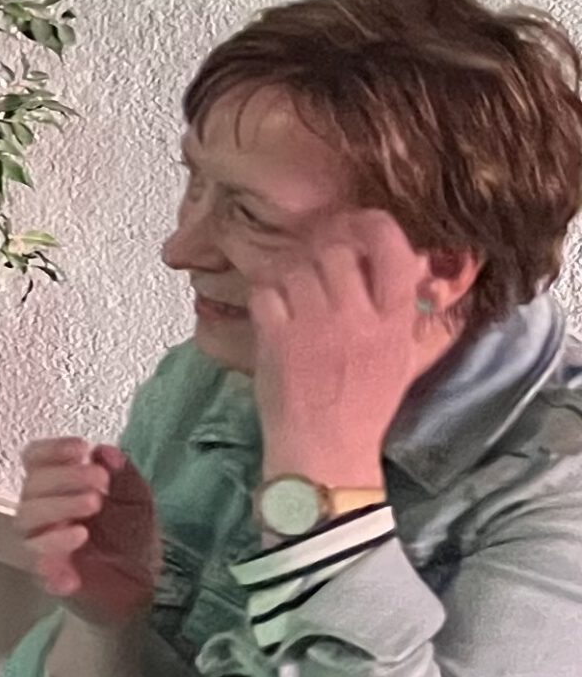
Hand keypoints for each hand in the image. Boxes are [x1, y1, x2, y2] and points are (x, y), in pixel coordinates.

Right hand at [17, 438, 161, 629]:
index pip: (34, 461)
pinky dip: (51, 561)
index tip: (81, 448)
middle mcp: (41, 514)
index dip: (51, 450)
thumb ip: (123, 475)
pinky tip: (77, 550)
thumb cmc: (130, 538)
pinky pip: (38, 567)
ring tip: (94, 505)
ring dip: (58, 507)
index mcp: (57, 489)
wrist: (141, 586)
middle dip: (64, 478)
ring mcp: (41, 545)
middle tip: (100, 481)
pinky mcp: (50, 577)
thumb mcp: (136, 499)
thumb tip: (104, 451)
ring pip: (26, 520)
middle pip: (30, 487)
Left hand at [249, 207, 432, 488]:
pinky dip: (265, 295)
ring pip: (297, 269)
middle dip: (323, 255)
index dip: (372, 225)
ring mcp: (314, 327)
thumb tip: (410, 264)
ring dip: (292, 275)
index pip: (392, 249)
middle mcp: (357, 318)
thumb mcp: (403, 358)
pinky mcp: (276, 340)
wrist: (324, 451)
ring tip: (294, 298)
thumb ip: (405, 311)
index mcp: (395, 322)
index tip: (358, 224)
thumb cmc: (363, 408)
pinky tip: (272, 311)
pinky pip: (265, 292)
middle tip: (316, 272)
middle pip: (336, 252)